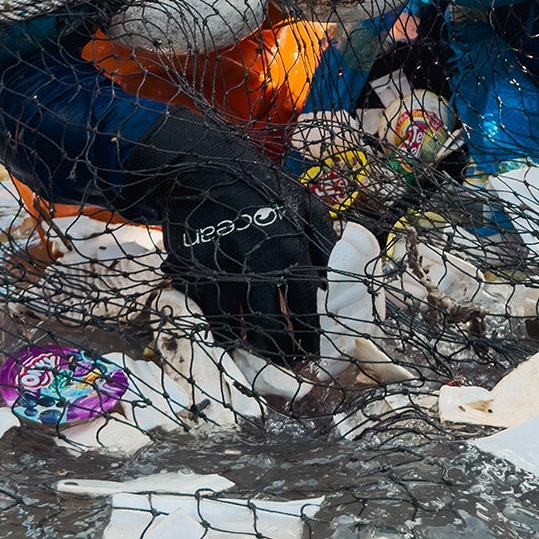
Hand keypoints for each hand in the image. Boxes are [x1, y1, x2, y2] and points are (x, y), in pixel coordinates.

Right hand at [148, 143, 335, 360]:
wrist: (203, 169)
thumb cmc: (261, 188)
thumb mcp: (304, 205)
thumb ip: (326, 243)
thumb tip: (344, 278)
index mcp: (290, 249)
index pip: (307, 309)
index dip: (312, 339)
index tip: (316, 356)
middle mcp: (258, 265)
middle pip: (272, 329)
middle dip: (283, 354)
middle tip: (290, 369)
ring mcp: (223, 271)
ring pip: (238, 330)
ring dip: (253, 351)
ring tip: (264, 361)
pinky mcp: (194, 274)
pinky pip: (210, 318)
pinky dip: (224, 334)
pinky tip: (234, 340)